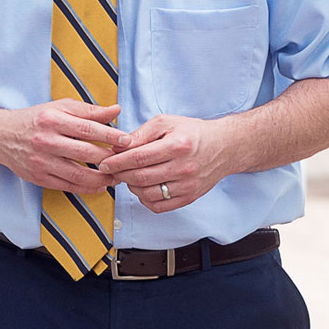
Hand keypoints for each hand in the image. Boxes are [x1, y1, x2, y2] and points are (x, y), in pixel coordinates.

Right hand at [0, 99, 129, 195]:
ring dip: (102, 178)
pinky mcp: (39, 177)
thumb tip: (116, 109)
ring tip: (117, 176)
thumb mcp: (60, 107)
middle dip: (110, 158)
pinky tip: (100, 185)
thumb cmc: (36, 119)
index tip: (127, 140)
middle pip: (85, 153)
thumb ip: (89, 111)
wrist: (2, 136)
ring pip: (78, 174)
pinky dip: (87, 188)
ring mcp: (42, 161)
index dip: (110, 135)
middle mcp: (46, 141)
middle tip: (127, 160)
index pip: (87, 129)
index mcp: (52, 119)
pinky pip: (68, 186)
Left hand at [98, 114, 239, 213]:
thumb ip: (141, 134)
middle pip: (140, 177)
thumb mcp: (166, 123)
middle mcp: (183, 167)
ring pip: (147, 194)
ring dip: (131, 186)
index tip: (104, 163)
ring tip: (129, 176)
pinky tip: (143, 187)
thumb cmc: (193, 132)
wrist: (223, 147)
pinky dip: (144, 199)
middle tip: (112, 169)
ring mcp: (187, 185)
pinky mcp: (189, 198)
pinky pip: (159, 206)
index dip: (116, 162)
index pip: (138, 158)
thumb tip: (118, 146)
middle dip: (120, 174)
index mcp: (178, 145)